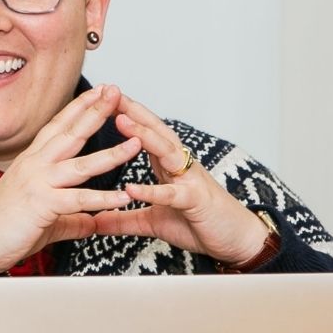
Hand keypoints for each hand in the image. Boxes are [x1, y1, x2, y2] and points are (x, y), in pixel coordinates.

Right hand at [0, 84, 137, 274]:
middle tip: (115, 92)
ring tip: (136, 142)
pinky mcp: (42, 205)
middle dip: (95, 112)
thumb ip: (71, 219)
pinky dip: (103, 199)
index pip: (57, 128)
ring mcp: (37, 183)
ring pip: (81, 164)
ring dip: (111, 153)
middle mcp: (33, 166)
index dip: (78, 108)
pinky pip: (79, 200)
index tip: (97, 93)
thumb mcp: (43, 218)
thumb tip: (91, 223)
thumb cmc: (2, 229)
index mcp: (30, 162)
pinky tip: (124, 197)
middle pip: (70, 134)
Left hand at [92, 93, 271, 264]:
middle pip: (156, 132)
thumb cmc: (200, 224)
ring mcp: (190, 181)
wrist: (237, 240)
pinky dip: (151, 191)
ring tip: (120, 122)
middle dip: (134, 111)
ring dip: (144, 135)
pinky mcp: (196, 202)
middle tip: (109, 92)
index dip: (127, 116)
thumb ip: (123, 219)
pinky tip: (131, 188)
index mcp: (169, 167)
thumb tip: (95, 221)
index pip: (146, 135)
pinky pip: (172, 194)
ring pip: (166, 152)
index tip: (103, 99)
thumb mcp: (152, 222)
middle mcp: (180, 166)